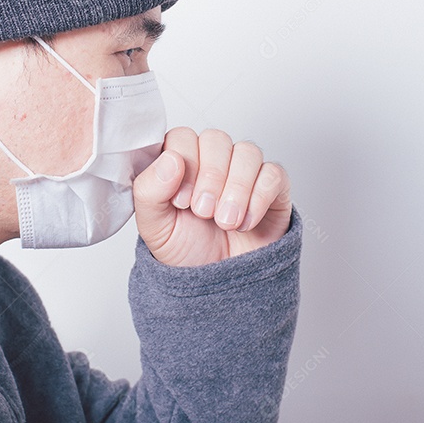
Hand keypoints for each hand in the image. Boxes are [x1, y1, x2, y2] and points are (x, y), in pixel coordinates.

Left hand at [133, 127, 292, 266]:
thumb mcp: (154, 226)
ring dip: (237, 188)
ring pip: (248, 152)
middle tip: (204, 212)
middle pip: (217, 139)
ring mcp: (245, 171)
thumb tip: (170, 159)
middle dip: (211, 178)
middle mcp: (214, 160)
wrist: (217, 285)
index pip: (183, 137)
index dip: (184, 163)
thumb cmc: (185, 249)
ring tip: (226, 222)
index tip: (181, 200)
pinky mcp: (273, 186)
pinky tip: (246, 222)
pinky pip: (273, 174)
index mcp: (181, 162)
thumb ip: (149, 190)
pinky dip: (259, 199)